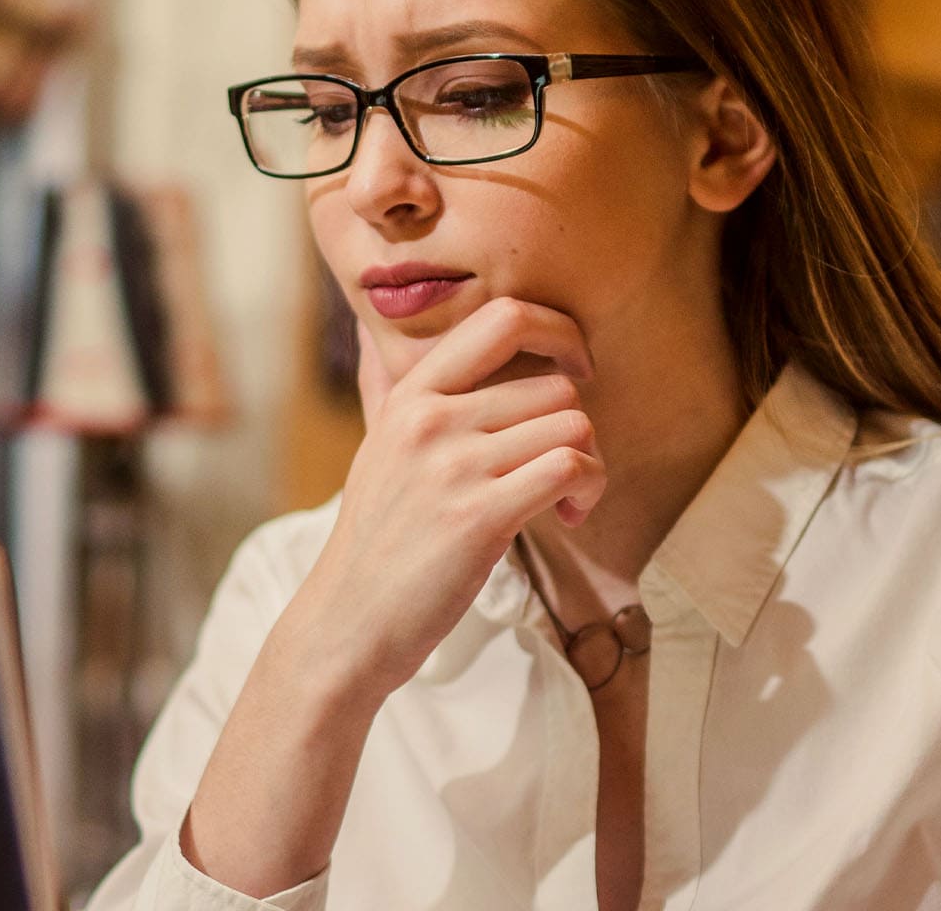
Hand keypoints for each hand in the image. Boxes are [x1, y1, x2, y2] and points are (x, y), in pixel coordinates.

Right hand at [291, 297, 606, 692]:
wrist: (349, 622)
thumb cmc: (374, 541)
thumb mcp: (375, 449)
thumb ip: (388, 390)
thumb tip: (367, 332)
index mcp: (410, 396)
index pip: (500, 318)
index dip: (558, 333)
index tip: (575, 371)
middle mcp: (430, 421)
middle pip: (554, 386)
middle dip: (578, 428)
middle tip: (562, 471)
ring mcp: (454, 467)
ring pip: (572, 425)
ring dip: (591, 464)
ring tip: (566, 498)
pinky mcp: (480, 516)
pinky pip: (570, 468)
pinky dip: (589, 490)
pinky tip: (569, 516)